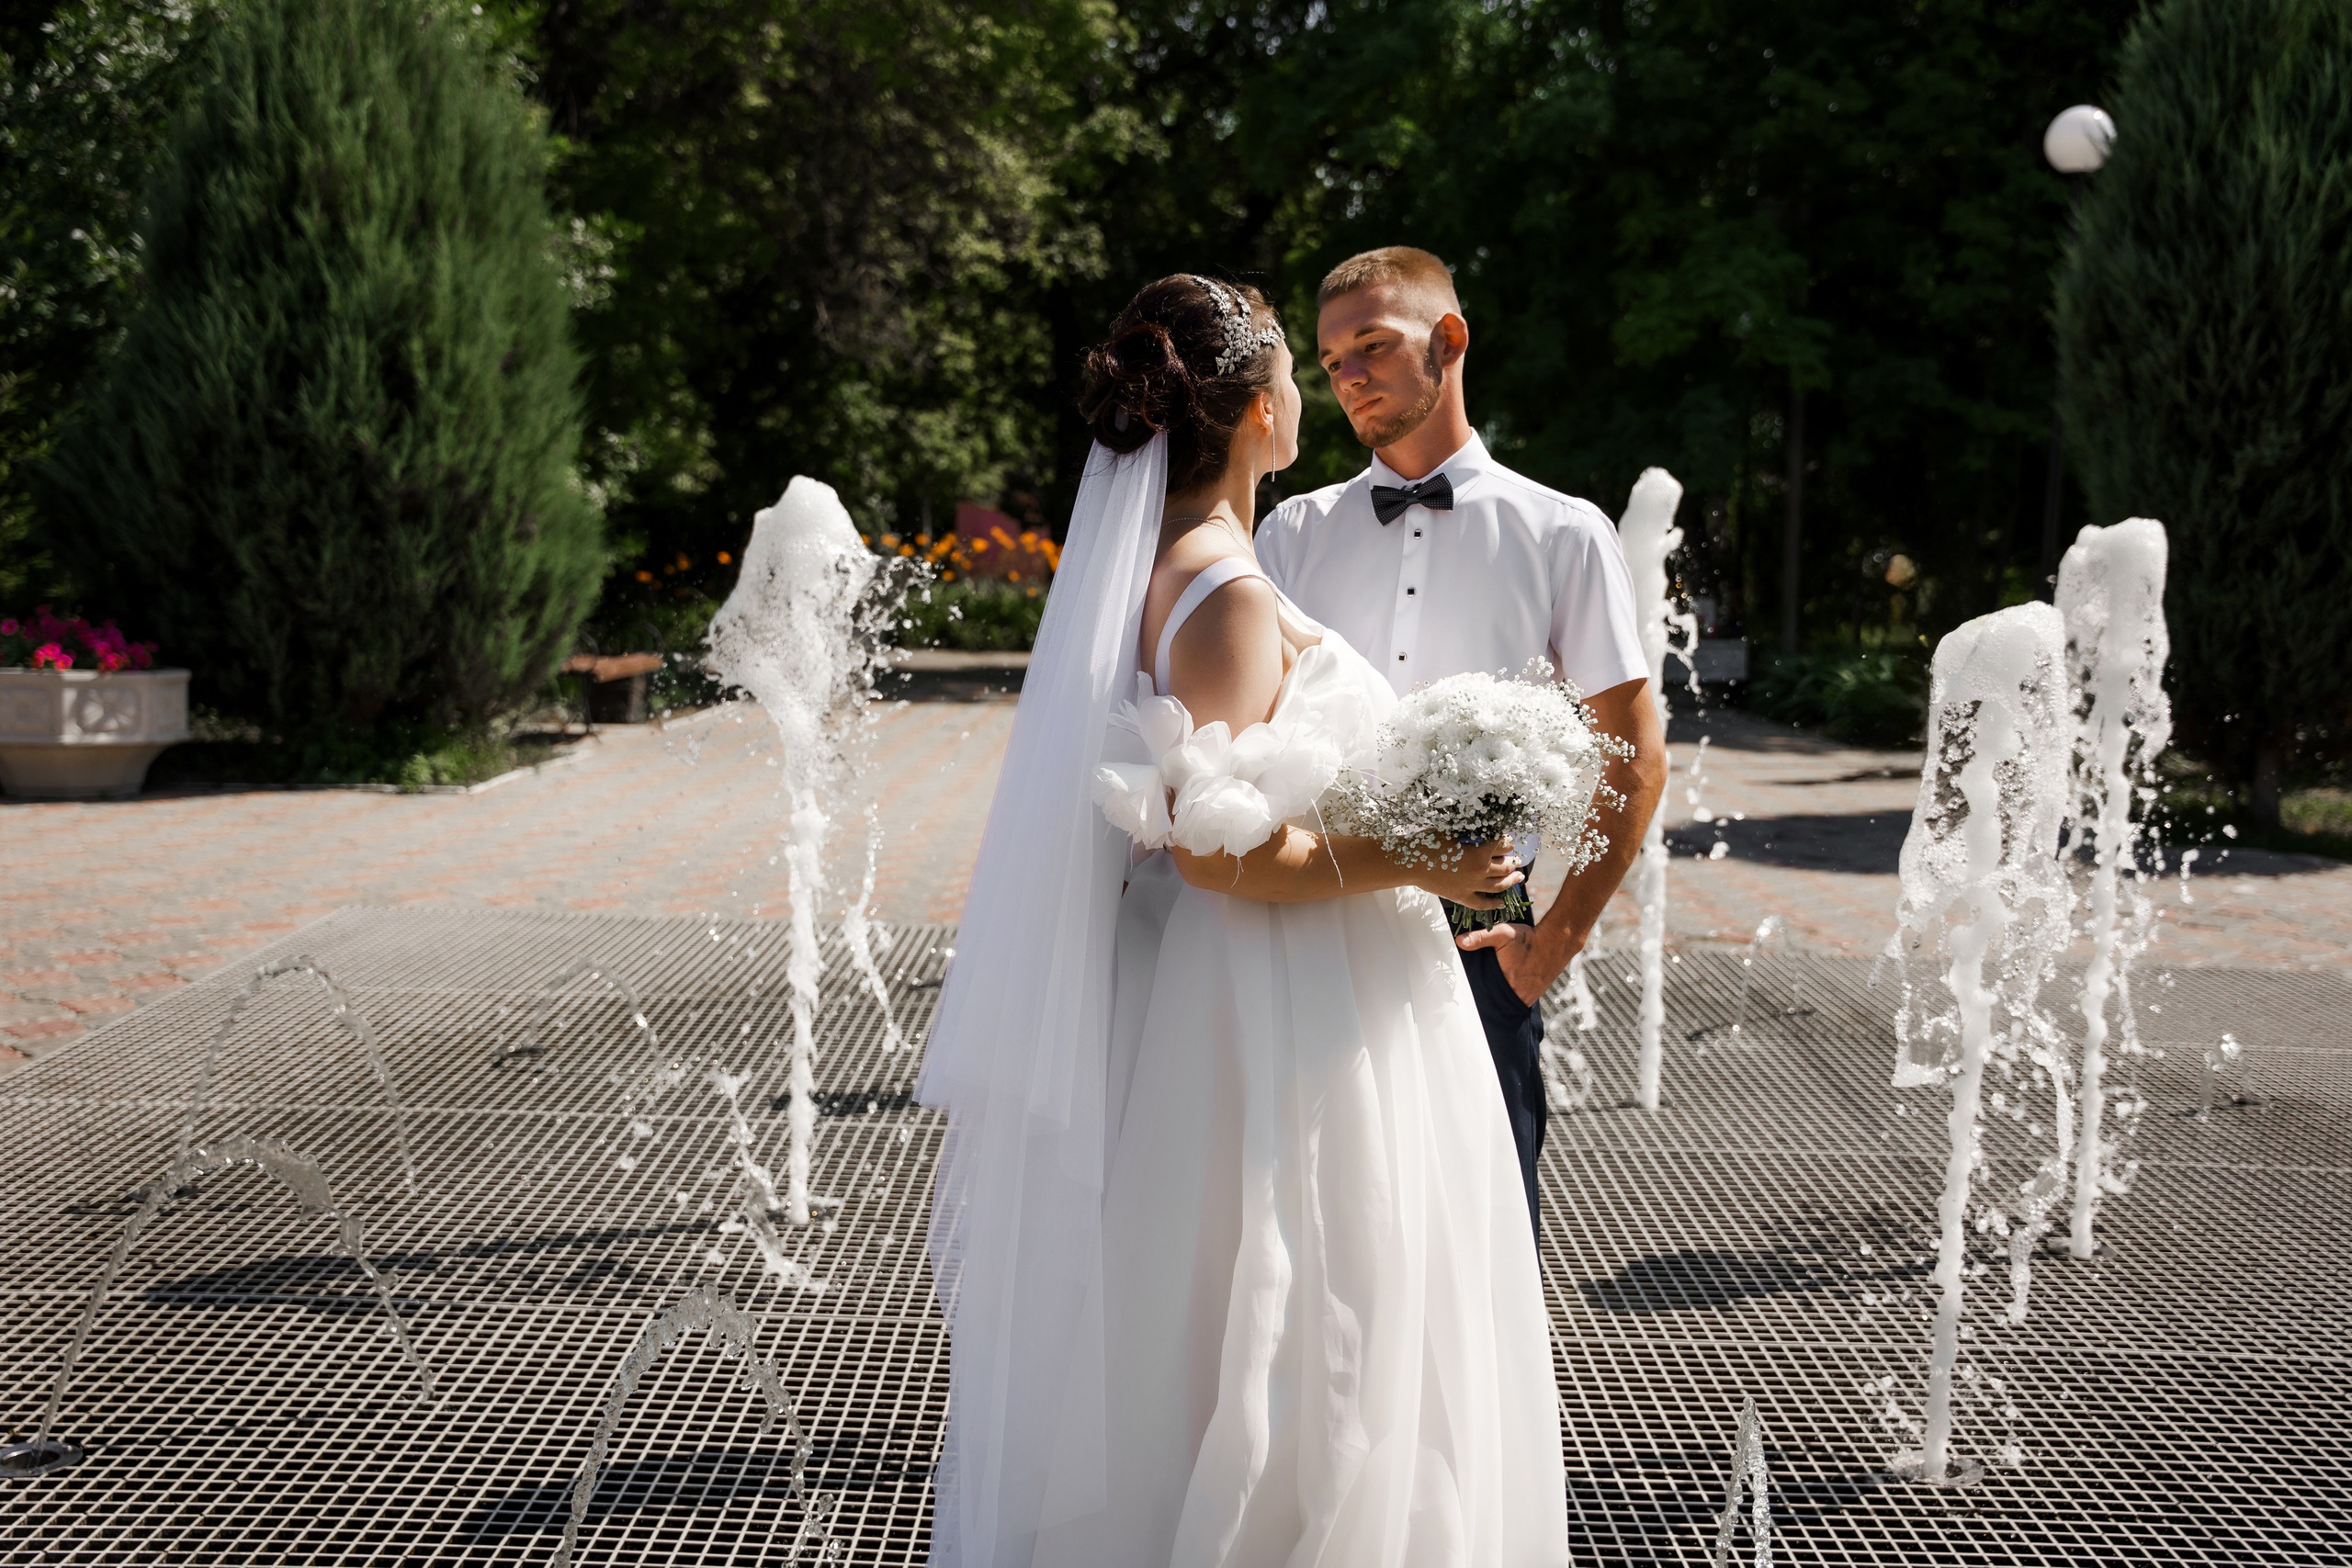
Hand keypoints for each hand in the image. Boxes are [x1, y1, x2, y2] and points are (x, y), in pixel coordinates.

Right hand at [1414, 839, 1523, 908]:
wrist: (1411, 863)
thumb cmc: (1430, 843)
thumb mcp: (1453, 831)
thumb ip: (1471, 833)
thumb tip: (1482, 829)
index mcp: (1480, 853)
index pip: (1501, 846)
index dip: (1507, 842)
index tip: (1508, 840)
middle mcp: (1480, 871)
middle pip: (1504, 867)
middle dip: (1512, 861)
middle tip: (1517, 859)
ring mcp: (1472, 886)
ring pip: (1498, 885)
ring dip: (1511, 881)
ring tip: (1519, 877)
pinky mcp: (1461, 897)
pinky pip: (1481, 904)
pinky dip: (1492, 904)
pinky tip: (1500, 903)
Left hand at [1457, 921, 1576, 1006]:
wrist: (1555, 942)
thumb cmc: (1528, 939)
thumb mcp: (1502, 934)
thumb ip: (1479, 938)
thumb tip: (1459, 941)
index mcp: (1504, 984)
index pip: (1484, 999)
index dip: (1475, 998)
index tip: (1467, 996)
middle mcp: (1516, 995)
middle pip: (1495, 1004)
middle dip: (1486, 1001)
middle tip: (1477, 995)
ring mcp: (1527, 997)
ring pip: (1506, 1004)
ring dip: (1499, 1000)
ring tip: (1490, 994)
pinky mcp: (1534, 996)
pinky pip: (1518, 1002)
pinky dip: (1511, 999)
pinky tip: (1506, 991)